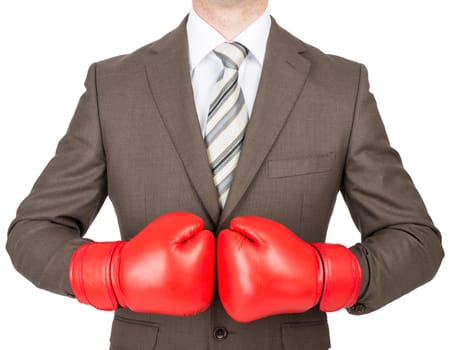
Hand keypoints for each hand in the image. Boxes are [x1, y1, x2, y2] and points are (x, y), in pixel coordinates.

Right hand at [69, 212, 214, 315]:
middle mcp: (204, 291)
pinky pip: (201, 280)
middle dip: (192, 250)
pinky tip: (174, 277)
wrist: (122, 280)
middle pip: (211, 254)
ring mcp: (200, 302)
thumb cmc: (144, 253)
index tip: (169, 247)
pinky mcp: (195, 306)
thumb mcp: (169, 225)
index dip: (187, 236)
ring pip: (207, 267)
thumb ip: (196, 223)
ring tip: (170, 268)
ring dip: (192, 263)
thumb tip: (210, 234)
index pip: (208, 238)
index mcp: (200, 269)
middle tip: (169, 258)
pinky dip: (190, 275)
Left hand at [217, 216, 360, 321]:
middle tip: (264, 260)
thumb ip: (239, 224)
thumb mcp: (267, 230)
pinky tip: (258, 279)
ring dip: (240, 265)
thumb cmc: (291, 256)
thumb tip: (224, 231)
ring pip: (224, 269)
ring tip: (262, 270)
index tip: (262, 248)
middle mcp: (232, 295)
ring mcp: (234, 305)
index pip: (224, 239)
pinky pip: (229, 283)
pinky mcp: (238, 310)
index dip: (245, 237)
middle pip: (221, 256)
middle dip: (240, 251)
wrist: (313, 282)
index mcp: (237, 273)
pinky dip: (241, 278)